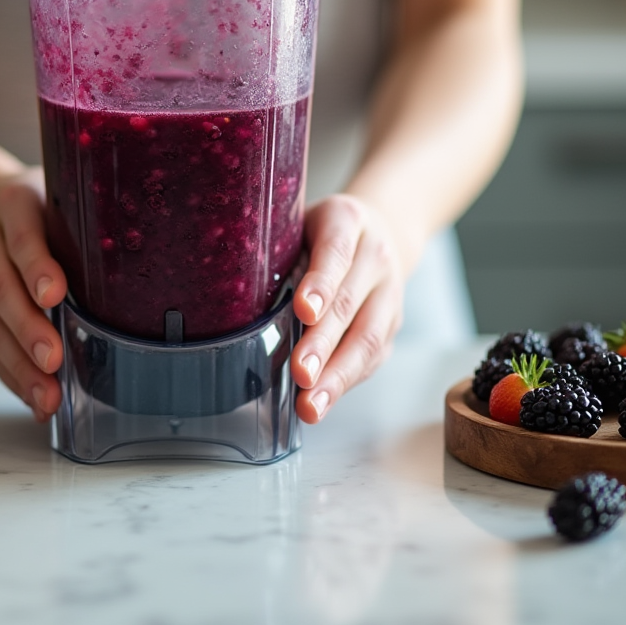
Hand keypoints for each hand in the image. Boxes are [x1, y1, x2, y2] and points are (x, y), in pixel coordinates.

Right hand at [0, 167, 68, 421]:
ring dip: (18, 365)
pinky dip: (10, 374)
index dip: (38, 268)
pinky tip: (33, 396)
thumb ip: (86, 228)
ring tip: (45, 397)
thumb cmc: (44, 210)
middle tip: (52, 361)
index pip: (23, 236)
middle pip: (2, 287)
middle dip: (28, 329)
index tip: (56, 296)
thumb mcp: (62, 202)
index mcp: (14, 203)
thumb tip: (144, 279)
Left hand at [290, 194, 404, 422]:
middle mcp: (375, 256)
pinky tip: (324, 400)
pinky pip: (374, 356)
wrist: (381, 229)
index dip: (320, 285)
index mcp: (347, 221)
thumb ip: (278, 246)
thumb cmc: (322, 229)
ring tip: (312, 404)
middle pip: (350, 304)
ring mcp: (389, 292)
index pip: (335, 254)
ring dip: (338, 375)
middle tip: (301, 374)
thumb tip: (232, 292)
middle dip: (323, 344)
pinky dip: (347, 381)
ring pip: (368, 337)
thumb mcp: (300, 219)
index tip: (302, 311)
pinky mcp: (393, 323)